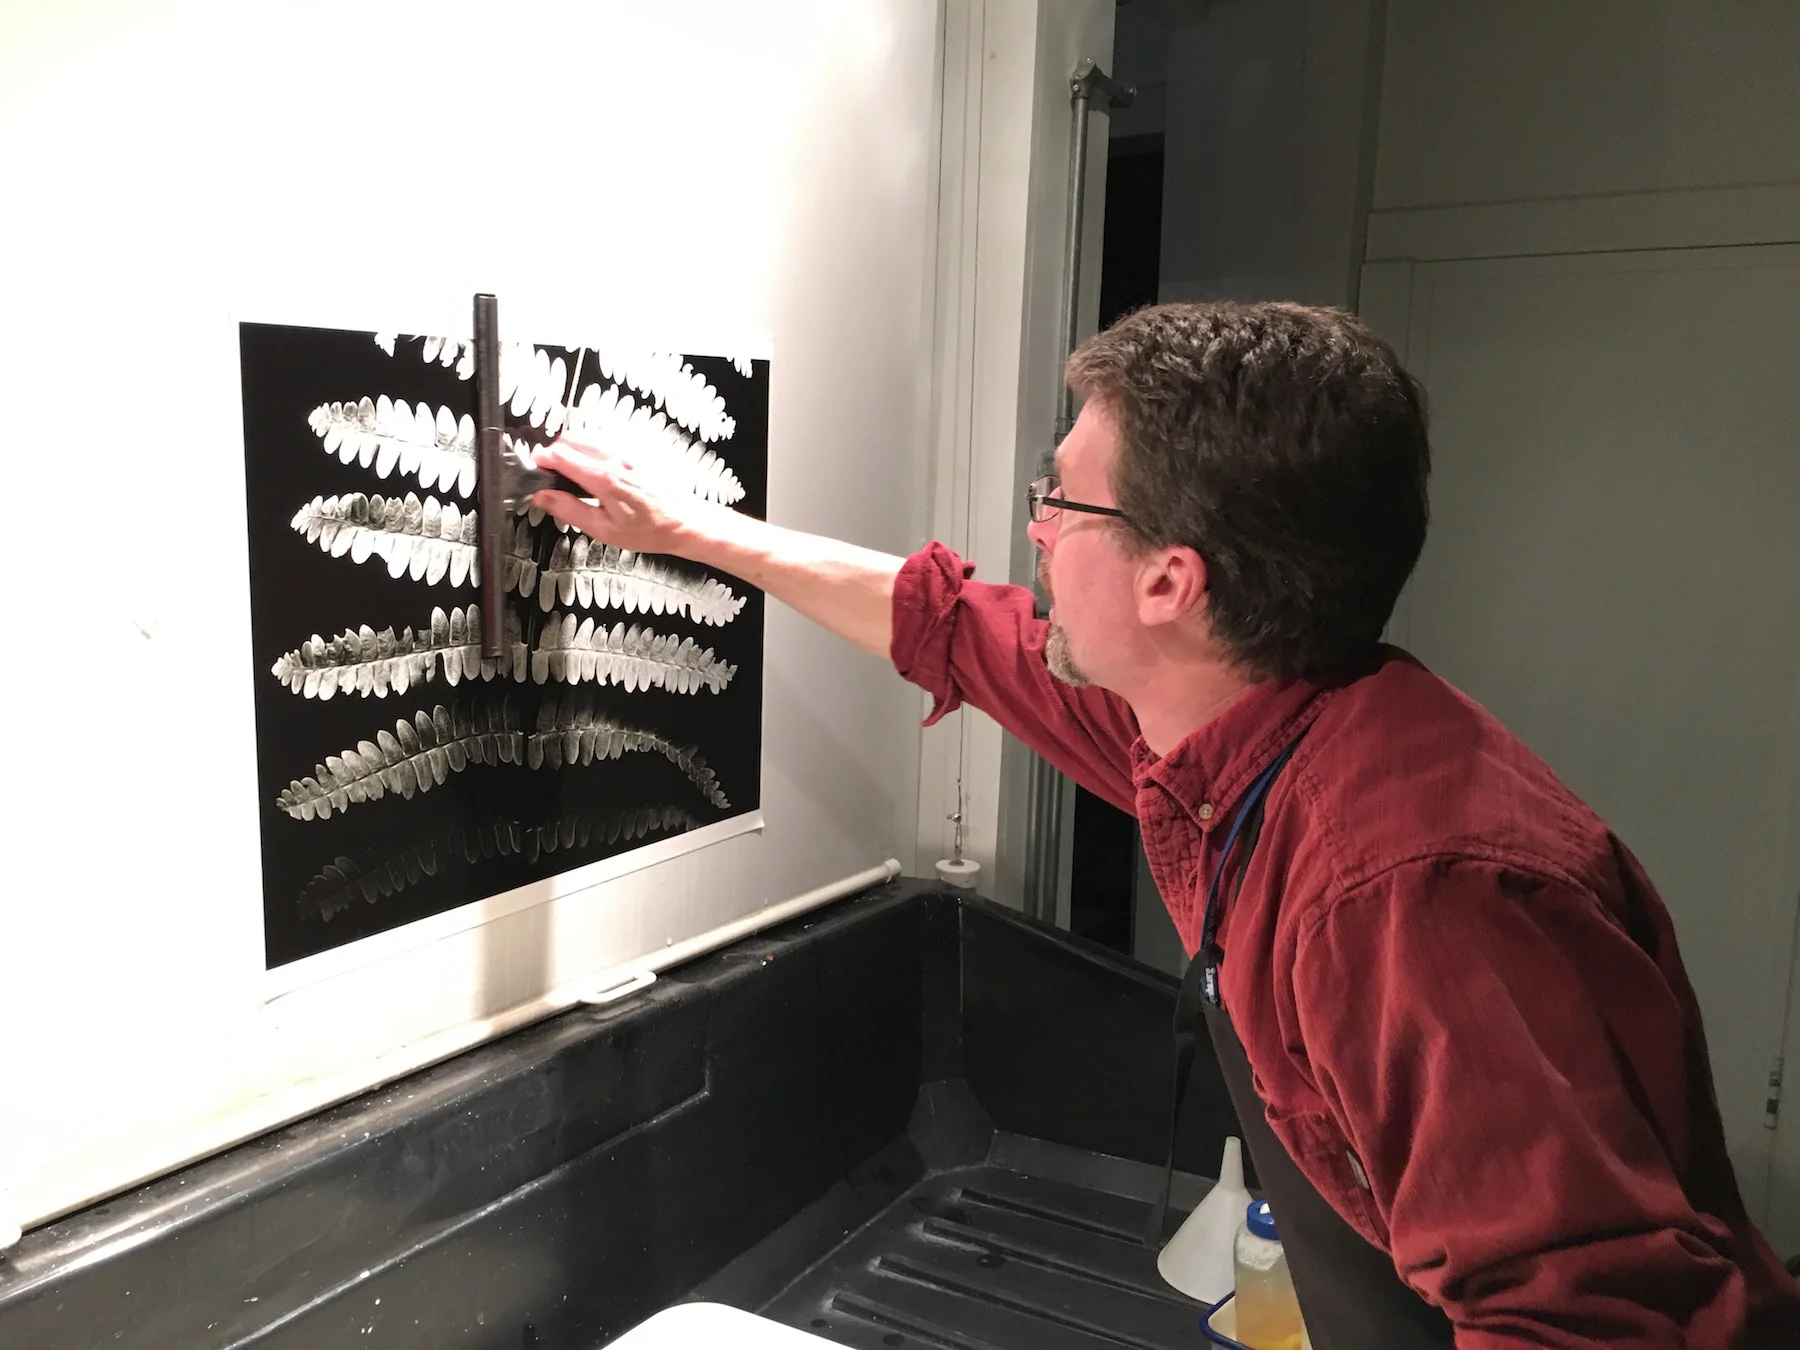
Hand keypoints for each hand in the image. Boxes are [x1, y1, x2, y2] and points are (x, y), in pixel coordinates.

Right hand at [530, 436, 727, 558]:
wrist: (684, 521)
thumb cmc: (650, 529)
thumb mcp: (604, 530)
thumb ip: (570, 510)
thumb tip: (543, 498)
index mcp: (605, 479)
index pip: (561, 455)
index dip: (543, 460)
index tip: (537, 468)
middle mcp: (616, 458)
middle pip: (571, 438)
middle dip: (555, 452)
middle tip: (553, 472)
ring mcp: (628, 450)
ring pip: (587, 433)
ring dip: (573, 447)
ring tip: (573, 470)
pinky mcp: (636, 448)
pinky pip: (604, 436)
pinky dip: (592, 445)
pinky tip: (594, 465)